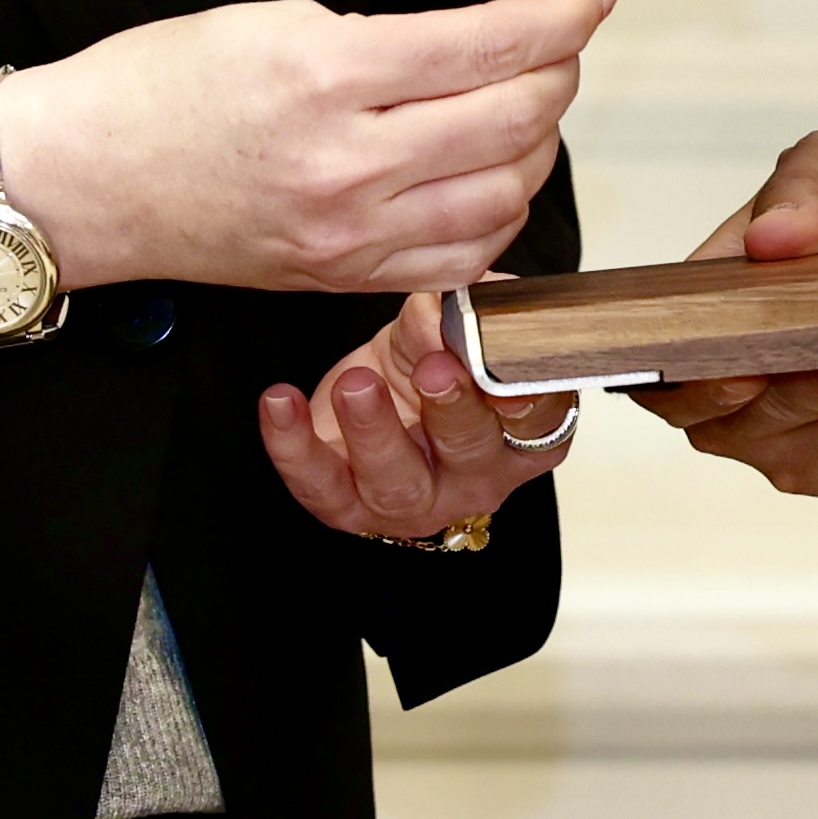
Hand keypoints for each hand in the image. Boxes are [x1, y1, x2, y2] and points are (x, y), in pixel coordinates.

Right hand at [0, 0, 610, 297]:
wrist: (80, 180)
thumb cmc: (154, 94)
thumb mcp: (270, 22)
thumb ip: (380, 37)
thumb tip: (472, 45)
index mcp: (327, 73)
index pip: (490, 46)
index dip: (562, 17)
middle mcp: (346, 160)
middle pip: (513, 119)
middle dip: (559, 74)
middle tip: (558, 48)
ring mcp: (348, 231)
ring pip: (504, 196)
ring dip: (536, 147)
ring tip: (523, 111)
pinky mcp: (341, 277)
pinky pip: (460, 260)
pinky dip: (497, 220)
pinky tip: (488, 184)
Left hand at [259, 287, 583, 546]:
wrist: (376, 398)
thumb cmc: (426, 364)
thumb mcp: (448, 328)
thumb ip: (456, 313)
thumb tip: (444, 310)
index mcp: (520, 435)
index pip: (536, 423)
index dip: (527, 403)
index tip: (510, 381)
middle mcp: (474, 478)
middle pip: (470, 452)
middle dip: (452, 409)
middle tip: (435, 369)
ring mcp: (412, 502)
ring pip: (396, 480)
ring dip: (375, 431)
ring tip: (356, 384)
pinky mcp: (347, 508)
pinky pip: (318, 484)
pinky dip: (293, 445)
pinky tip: (281, 402)